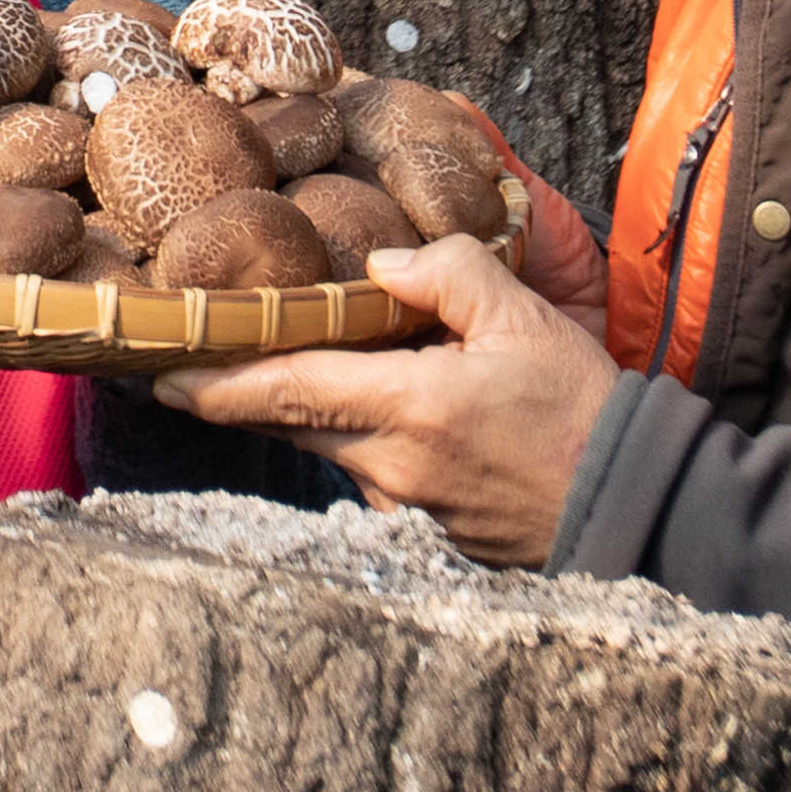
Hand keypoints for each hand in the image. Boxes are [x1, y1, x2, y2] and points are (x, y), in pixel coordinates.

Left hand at [164, 197, 622, 567]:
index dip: (216, 383)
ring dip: (301, 410)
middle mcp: (391, 466)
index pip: (285, 392)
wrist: (631, 504)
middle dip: (239, 393)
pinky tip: (367, 406)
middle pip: (292, 421)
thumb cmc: (583, 411)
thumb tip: (383, 265)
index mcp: (408, 410)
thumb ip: (450, 274)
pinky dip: (352, 433)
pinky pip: (369, 469)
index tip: (160, 373)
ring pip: (329, 445)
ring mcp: (405, 504)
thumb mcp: (526, 321)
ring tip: (277, 367)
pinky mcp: (425, 526)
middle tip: (190, 361)